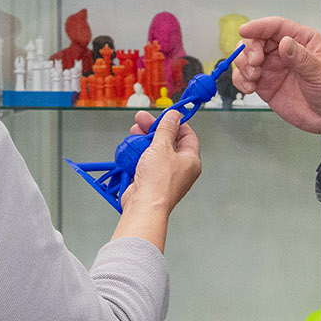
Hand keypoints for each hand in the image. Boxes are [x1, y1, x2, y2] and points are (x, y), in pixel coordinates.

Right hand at [113, 110, 200, 250]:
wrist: (143, 206)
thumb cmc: (158, 182)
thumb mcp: (162, 147)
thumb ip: (167, 129)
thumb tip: (174, 115)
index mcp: (190, 160)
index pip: (187, 135)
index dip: (175, 123)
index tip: (164, 115)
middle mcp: (180, 168)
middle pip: (168, 142)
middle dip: (154, 130)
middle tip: (141, 120)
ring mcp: (164, 175)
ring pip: (154, 151)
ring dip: (143, 140)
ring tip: (133, 131)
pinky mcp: (150, 180)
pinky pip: (145, 162)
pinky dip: (137, 154)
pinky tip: (130, 147)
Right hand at [232, 17, 320, 149]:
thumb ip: (301, 59)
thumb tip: (284, 43)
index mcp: (301, 40)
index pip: (276, 27)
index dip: (258, 27)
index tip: (244, 31)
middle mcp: (284, 51)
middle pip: (256, 40)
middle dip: (249, 50)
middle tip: (254, 64)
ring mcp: (273, 67)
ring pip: (246, 57)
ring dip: (243, 65)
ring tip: (253, 78)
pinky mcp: (265, 84)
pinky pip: (245, 77)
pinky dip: (241, 80)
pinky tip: (249, 88)